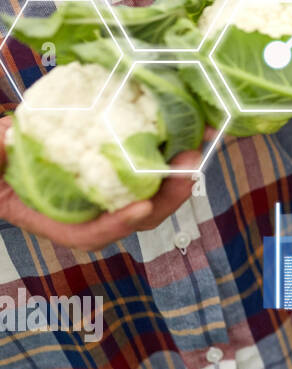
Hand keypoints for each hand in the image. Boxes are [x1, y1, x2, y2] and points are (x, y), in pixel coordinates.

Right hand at [0, 116, 202, 251]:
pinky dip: (169, 157)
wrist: (6, 150)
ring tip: (196, 151)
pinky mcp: (119, 168)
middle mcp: (87, 210)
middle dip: (166, 199)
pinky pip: (149, 170)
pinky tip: (188, 135)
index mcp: (53, 216)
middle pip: (134, 217)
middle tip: (188, 171)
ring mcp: (107, 191)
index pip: (89, 233)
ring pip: (150, 196)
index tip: (141, 208)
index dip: (116, 225)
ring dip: (176, 177)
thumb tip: (0, 144)